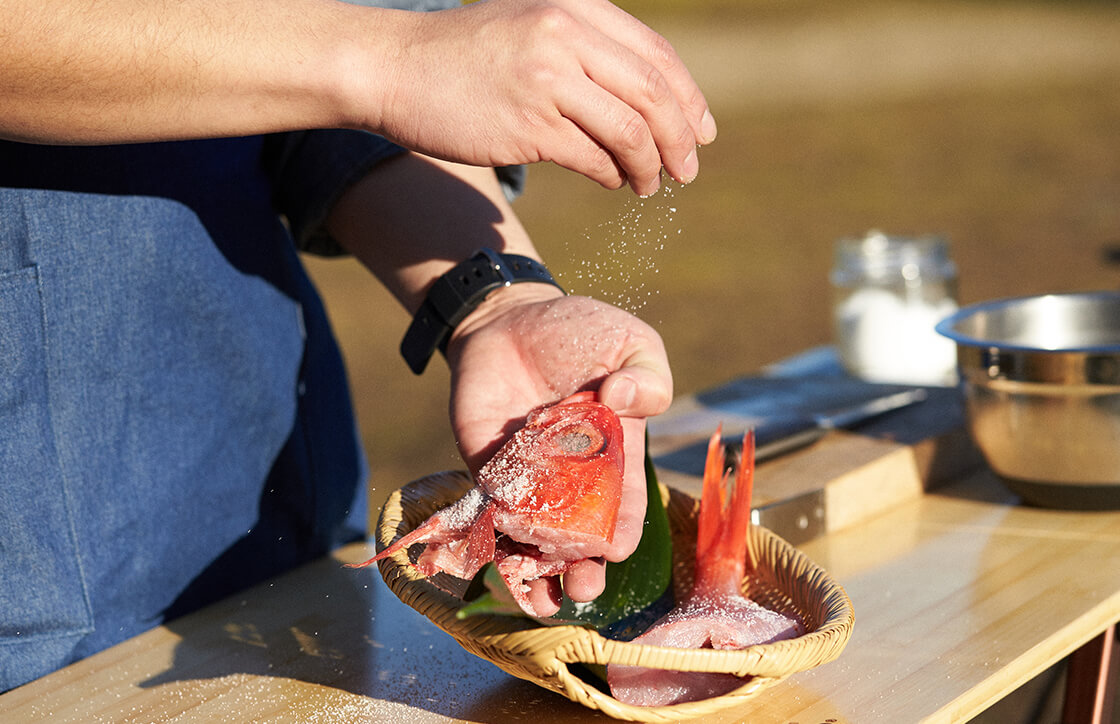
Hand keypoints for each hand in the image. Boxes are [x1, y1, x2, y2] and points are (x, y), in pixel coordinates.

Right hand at [364, 0, 715, 195]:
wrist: (396, 67)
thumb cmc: (466, 54)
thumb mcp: (532, 23)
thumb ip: (586, 47)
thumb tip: (645, 98)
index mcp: (576, 8)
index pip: (657, 57)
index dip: (690, 100)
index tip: (701, 132)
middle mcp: (567, 37)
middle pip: (654, 94)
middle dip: (681, 139)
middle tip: (689, 170)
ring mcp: (547, 81)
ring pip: (631, 131)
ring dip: (651, 166)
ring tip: (651, 185)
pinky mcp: (528, 126)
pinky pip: (593, 158)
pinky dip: (614, 175)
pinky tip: (615, 183)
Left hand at [446, 285, 672, 615]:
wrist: (508, 319)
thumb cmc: (578, 332)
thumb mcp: (632, 344)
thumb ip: (648, 376)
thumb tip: (623, 399)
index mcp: (616, 455)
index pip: (622, 506)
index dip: (620, 532)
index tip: (614, 550)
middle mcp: (573, 477)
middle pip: (579, 535)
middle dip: (581, 567)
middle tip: (580, 586)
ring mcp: (528, 477)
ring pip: (535, 537)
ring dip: (537, 571)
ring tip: (541, 597)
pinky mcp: (487, 470)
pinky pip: (491, 510)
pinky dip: (495, 536)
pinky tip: (499, 556)